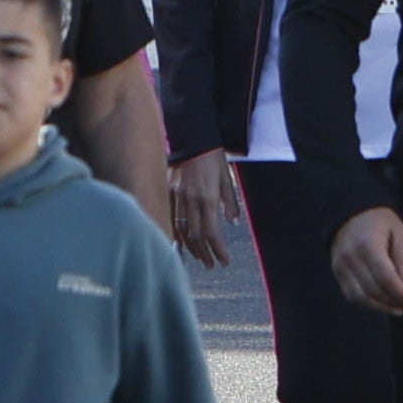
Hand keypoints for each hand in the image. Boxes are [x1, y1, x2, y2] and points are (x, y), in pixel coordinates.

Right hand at [170, 150, 241, 266]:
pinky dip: (177, 234)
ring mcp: (178, 197)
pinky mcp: (170, 192)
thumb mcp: (227, 178)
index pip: (212, 232)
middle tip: (211, 264)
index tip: (224, 261)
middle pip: (196, 236)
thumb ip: (230, 202)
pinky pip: (172, 218)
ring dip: (191, 247)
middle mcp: (191, 201)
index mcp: (207, 198)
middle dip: (204, 253)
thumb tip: (233, 222)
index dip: (218, 250)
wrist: (192, 139)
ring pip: (182, 230)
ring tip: (200, 257)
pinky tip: (182, 242)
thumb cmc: (213, 157)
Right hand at [329, 207, 402, 313]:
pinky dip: (367, 303)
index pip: (385, 277)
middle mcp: (351, 257)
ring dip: (380, 307)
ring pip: (360, 297)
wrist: (352, 212)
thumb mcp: (399, 232)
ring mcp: (341, 265)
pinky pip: (351, 295)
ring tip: (396, 308)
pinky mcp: (337, 272)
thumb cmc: (380, 222)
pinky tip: (381, 304)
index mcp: (368, 245)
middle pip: (373, 289)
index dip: (399, 293)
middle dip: (392, 302)